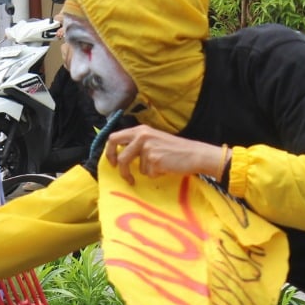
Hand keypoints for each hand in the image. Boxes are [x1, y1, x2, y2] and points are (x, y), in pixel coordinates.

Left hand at [103, 125, 225, 185]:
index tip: (113, 162)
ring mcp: (147, 149)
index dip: (109, 151)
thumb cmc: (174, 149)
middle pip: (120, 155)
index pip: (114, 137)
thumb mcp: (154, 139)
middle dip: (119, 166)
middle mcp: (142, 137)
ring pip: (137, 168)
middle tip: (123, 174)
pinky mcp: (154, 160)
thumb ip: (137, 144)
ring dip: (147, 171)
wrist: (194, 154)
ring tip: (160, 166)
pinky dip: (156, 174)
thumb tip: (119, 156)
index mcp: (140, 130)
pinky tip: (166, 168)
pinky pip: (148, 174)